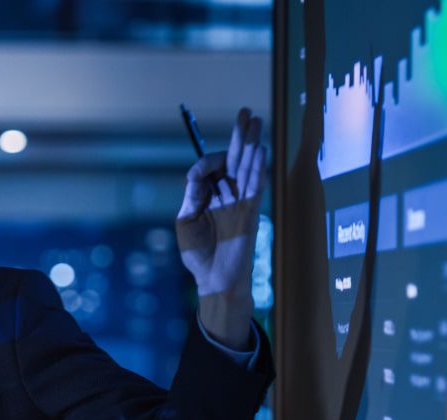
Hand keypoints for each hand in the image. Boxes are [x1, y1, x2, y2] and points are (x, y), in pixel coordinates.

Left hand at [176, 107, 266, 297]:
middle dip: (239, 136)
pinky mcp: (250, 212)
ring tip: (256, 121)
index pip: (212, 168)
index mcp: (210, 197)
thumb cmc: (197, 255)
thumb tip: (197, 172)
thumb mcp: (186, 220)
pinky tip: (260, 150)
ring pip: (247, 167)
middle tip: (246, 112)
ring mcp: (240, 203)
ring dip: (251, 144)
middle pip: (234, 159)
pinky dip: (258, 167)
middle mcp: (227, 196)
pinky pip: (255, 186)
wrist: (213, 279)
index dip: (207, 162)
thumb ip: (192, 194)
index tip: (199, 175)